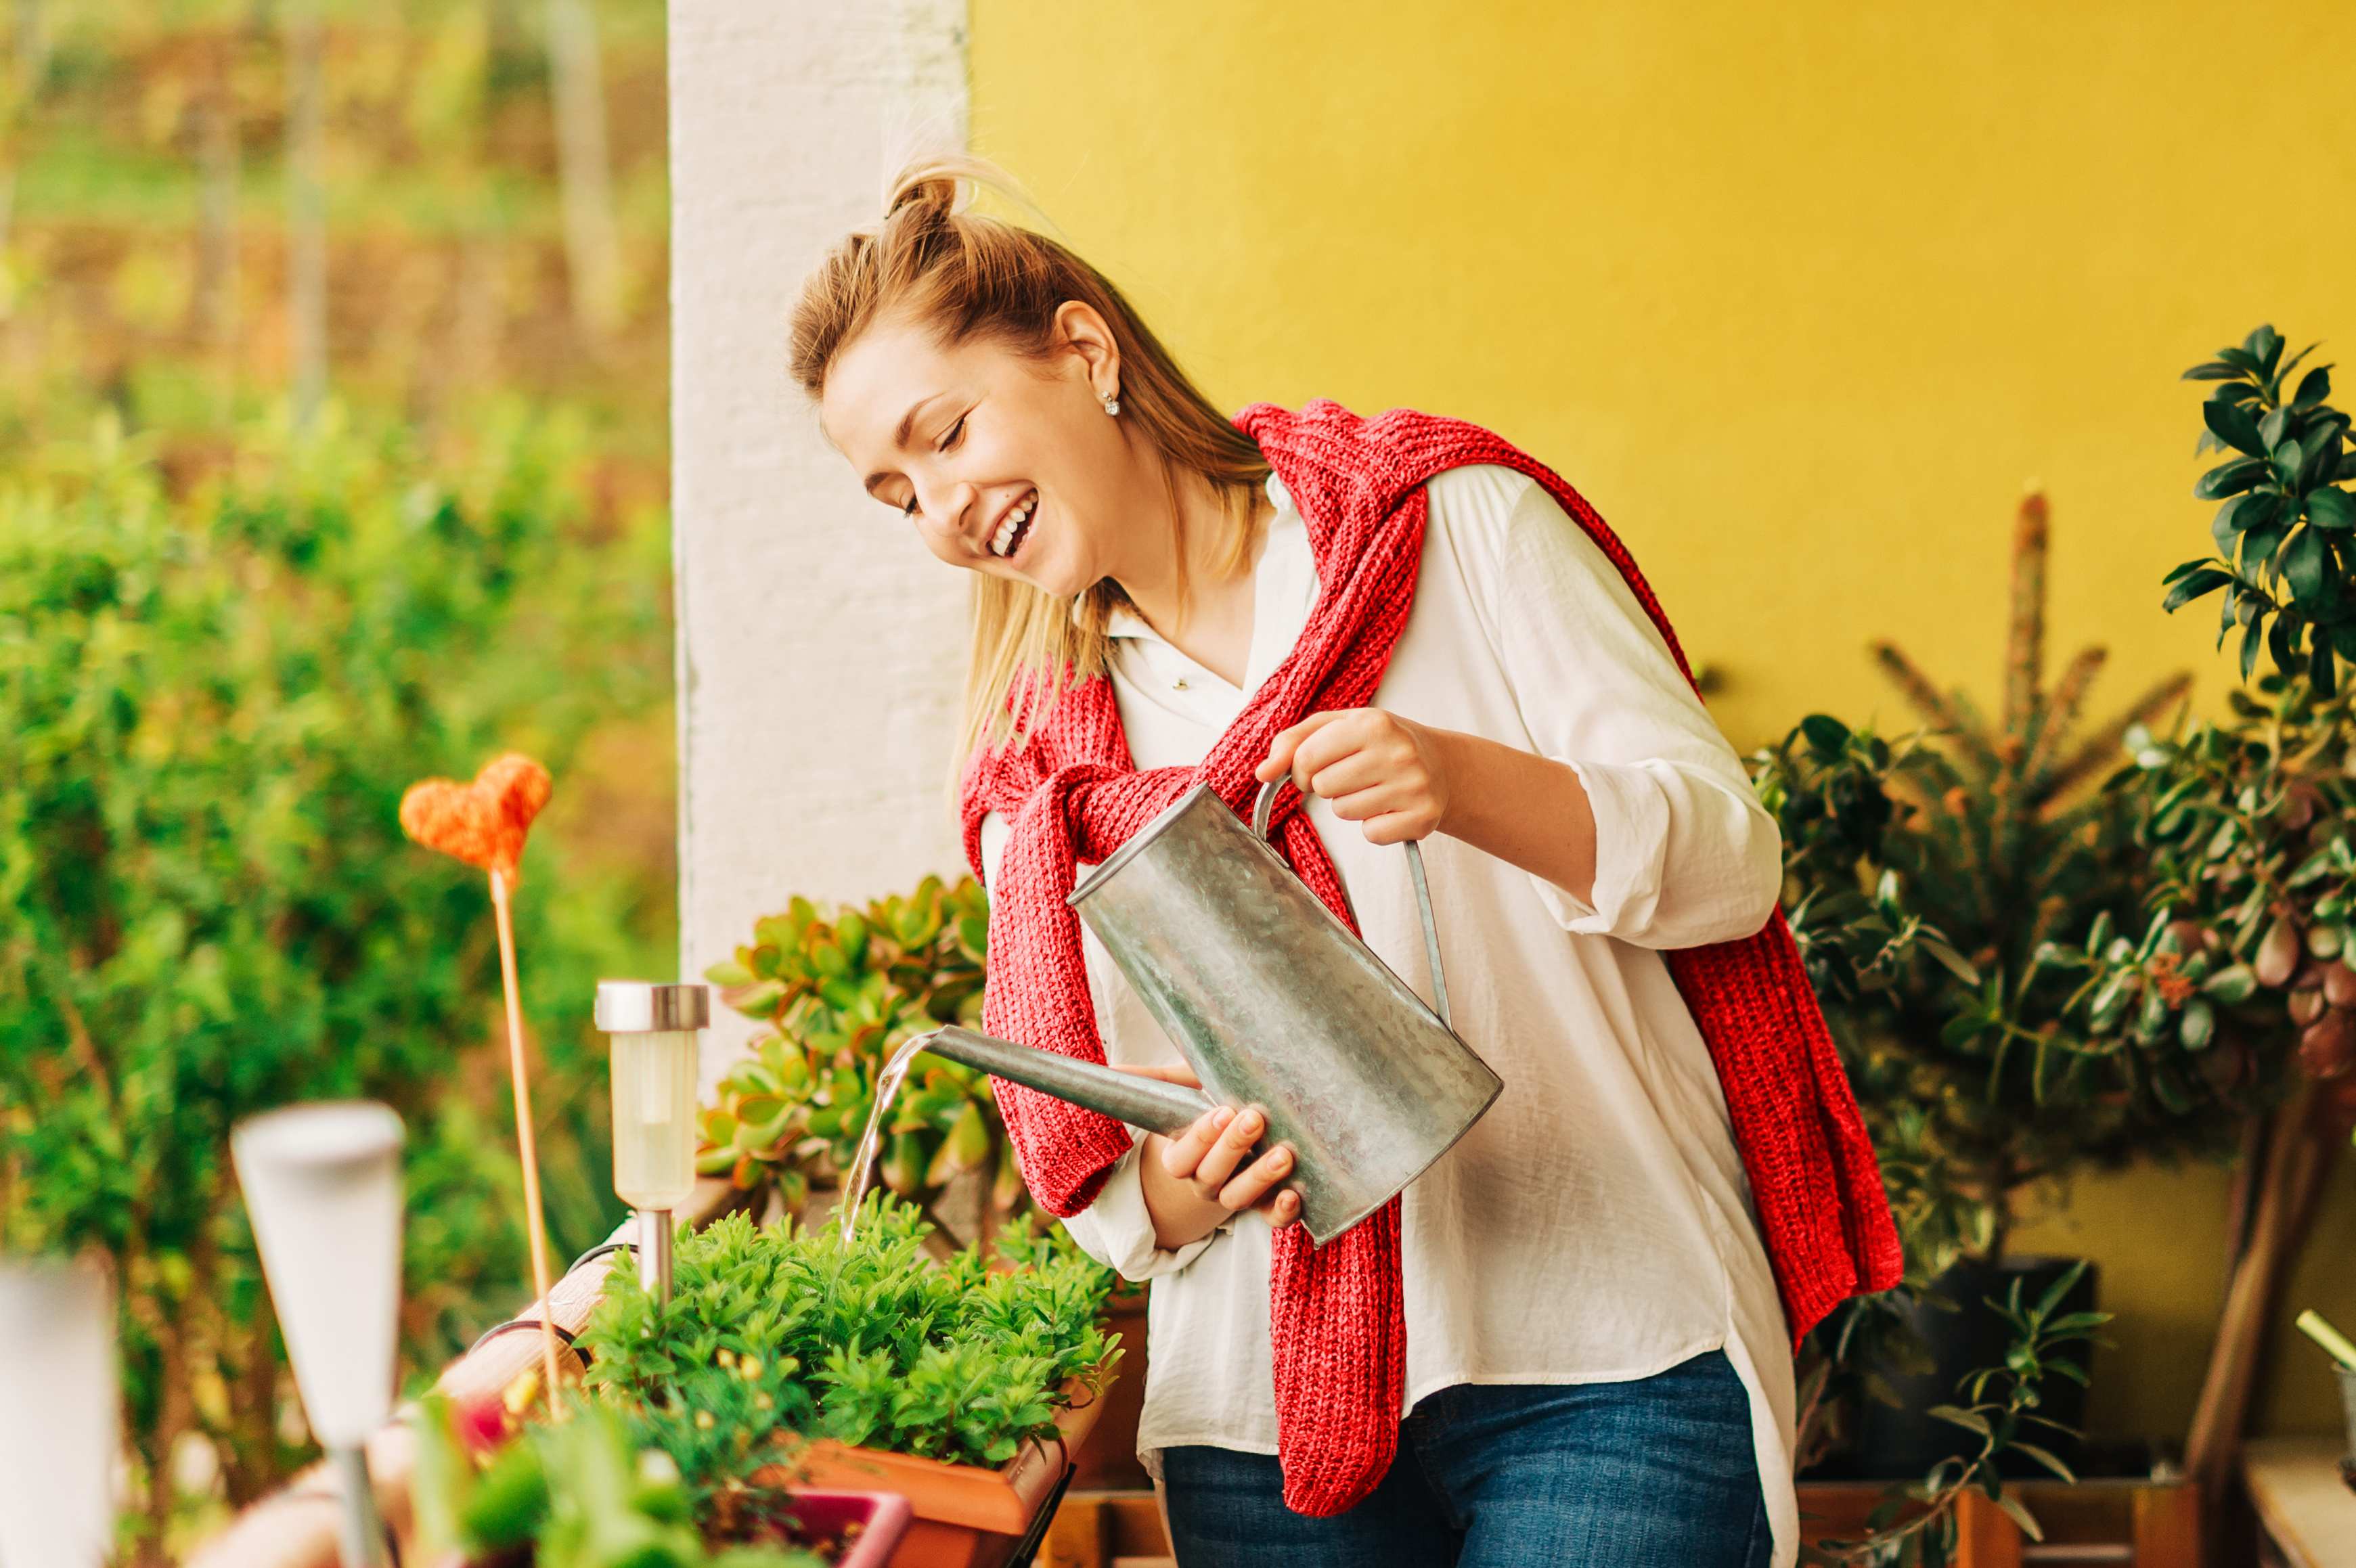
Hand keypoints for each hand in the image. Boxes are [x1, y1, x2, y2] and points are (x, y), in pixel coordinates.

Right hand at [1113, 1062, 1302, 1246]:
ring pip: (1239, 1198)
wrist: (1238, 1140)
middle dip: (1231, 1149)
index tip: (1221, 1111)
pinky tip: (1294, 1194)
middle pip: (1211, 1176)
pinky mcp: (1266, 1206)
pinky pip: (1271, 1219)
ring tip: (1283, 1154)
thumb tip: (1111, 1070)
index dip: (1200, 1139)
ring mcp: (1235, 1196)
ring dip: (1260, 1179)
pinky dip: (1283, 1213)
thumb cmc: (1208, 1106)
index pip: (1181, 1158)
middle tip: (1253, 1118)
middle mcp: (1206, 1181)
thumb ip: (1154, 1081)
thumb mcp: (1184, 1091)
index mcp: (1182, 1157)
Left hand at [1256, 709, 1450, 844]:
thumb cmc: (1380, 744)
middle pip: (1324, 787)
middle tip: (1350, 776)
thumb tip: (1262, 773)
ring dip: (1350, 805)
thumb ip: (1293, 742)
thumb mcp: (1338, 727)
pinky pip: (1371, 834)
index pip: (1307, 757)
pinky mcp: (1422, 818)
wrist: (1442, 765)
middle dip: (1327, 786)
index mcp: (1373, 723)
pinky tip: (1388, 807)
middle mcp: (1397, 752)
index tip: (1314, 768)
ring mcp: (1413, 786)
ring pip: (1345, 812)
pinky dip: (1373, 826)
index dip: (1301, 769)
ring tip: (1372, 788)